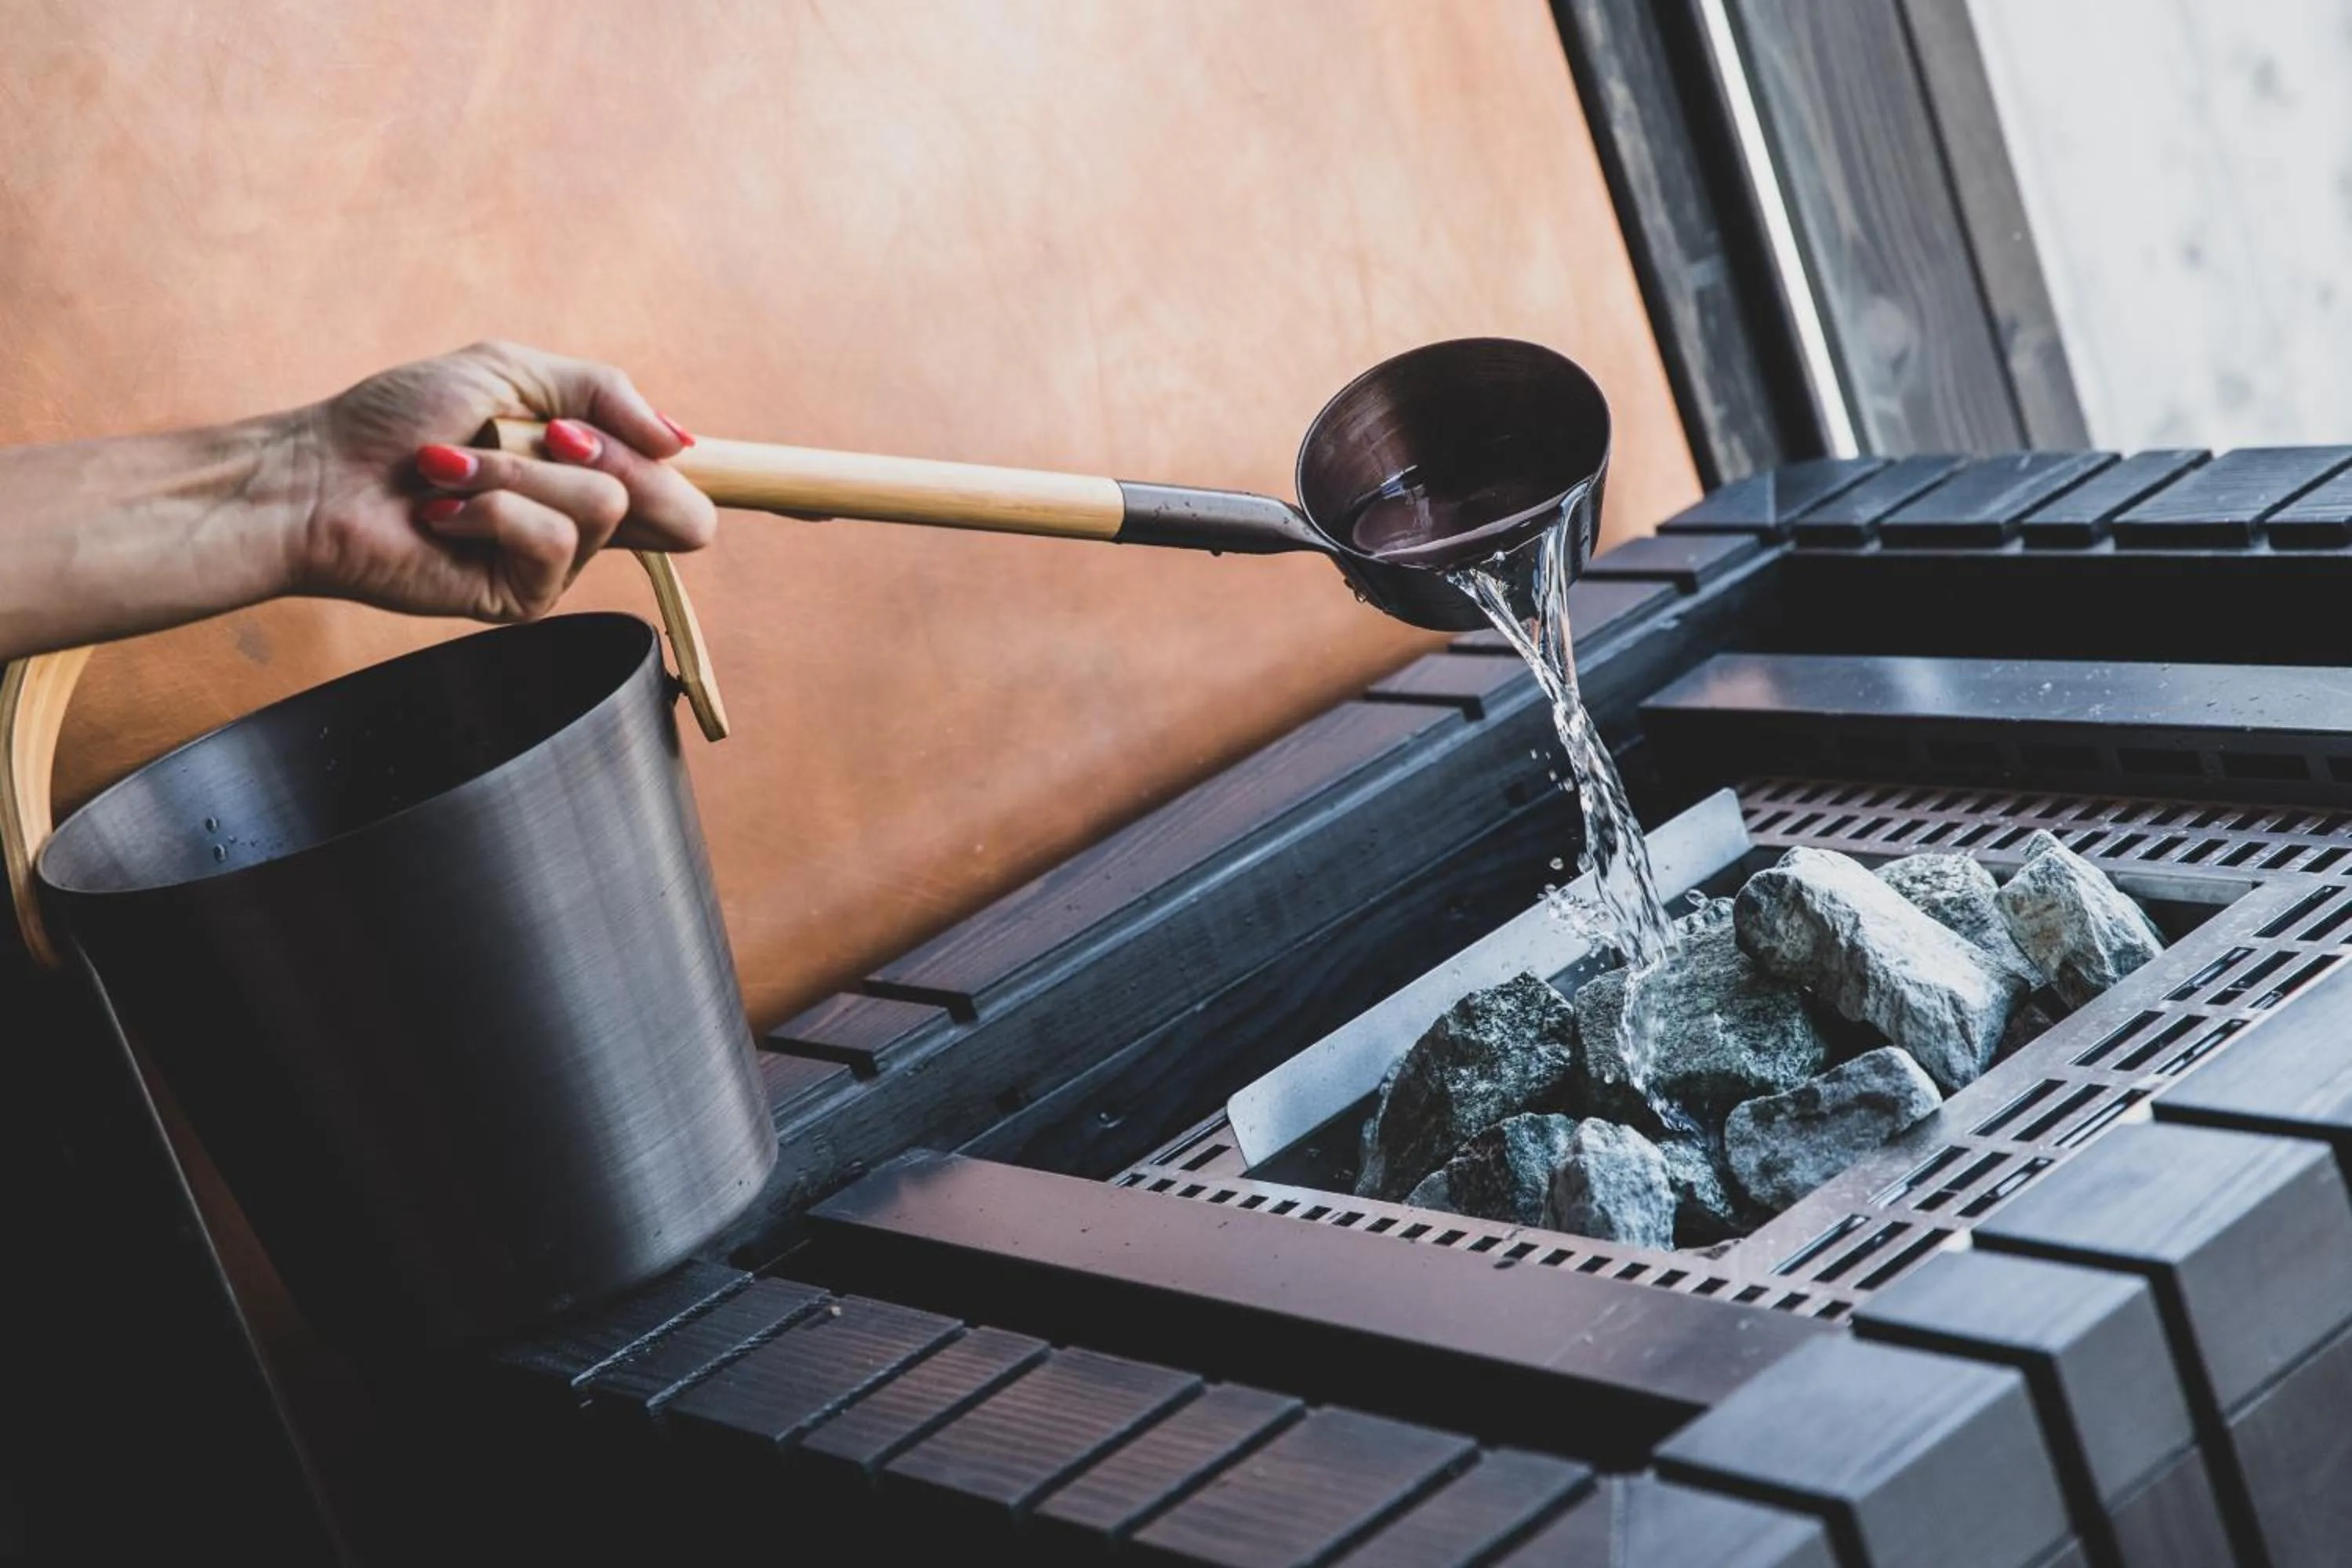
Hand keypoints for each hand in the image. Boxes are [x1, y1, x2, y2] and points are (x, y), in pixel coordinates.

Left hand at [290, 341, 717, 622]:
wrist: (317, 474)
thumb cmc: (397, 420)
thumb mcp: (512, 372)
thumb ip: (604, 391)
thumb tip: (684, 442)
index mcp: (590, 468)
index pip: (687, 485)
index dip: (710, 475)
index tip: (716, 467)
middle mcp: (585, 523)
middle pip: (675, 502)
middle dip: (604, 449)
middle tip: (544, 434)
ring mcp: (556, 565)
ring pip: (603, 506)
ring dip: (518, 472)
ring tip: (450, 471)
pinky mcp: (524, 598)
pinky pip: (554, 541)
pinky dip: (492, 508)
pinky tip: (441, 513)